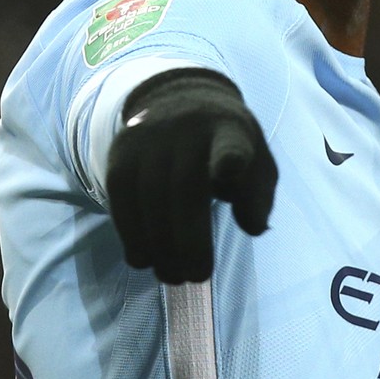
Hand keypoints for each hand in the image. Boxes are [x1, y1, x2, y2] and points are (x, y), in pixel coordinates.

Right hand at [105, 68, 276, 283]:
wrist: (179, 102)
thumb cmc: (228, 147)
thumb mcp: (256, 163)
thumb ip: (258, 195)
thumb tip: (254, 228)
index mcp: (229, 131)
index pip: (231, 146)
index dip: (229, 160)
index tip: (228, 174)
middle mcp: (187, 131)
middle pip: (185, 187)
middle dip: (189, 238)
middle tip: (197, 276)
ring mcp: (149, 140)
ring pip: (149, 198)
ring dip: (159, 245)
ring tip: (172, 276)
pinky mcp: (121, 154)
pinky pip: (121, 199)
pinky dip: (131, 234)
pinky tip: (143, 259)